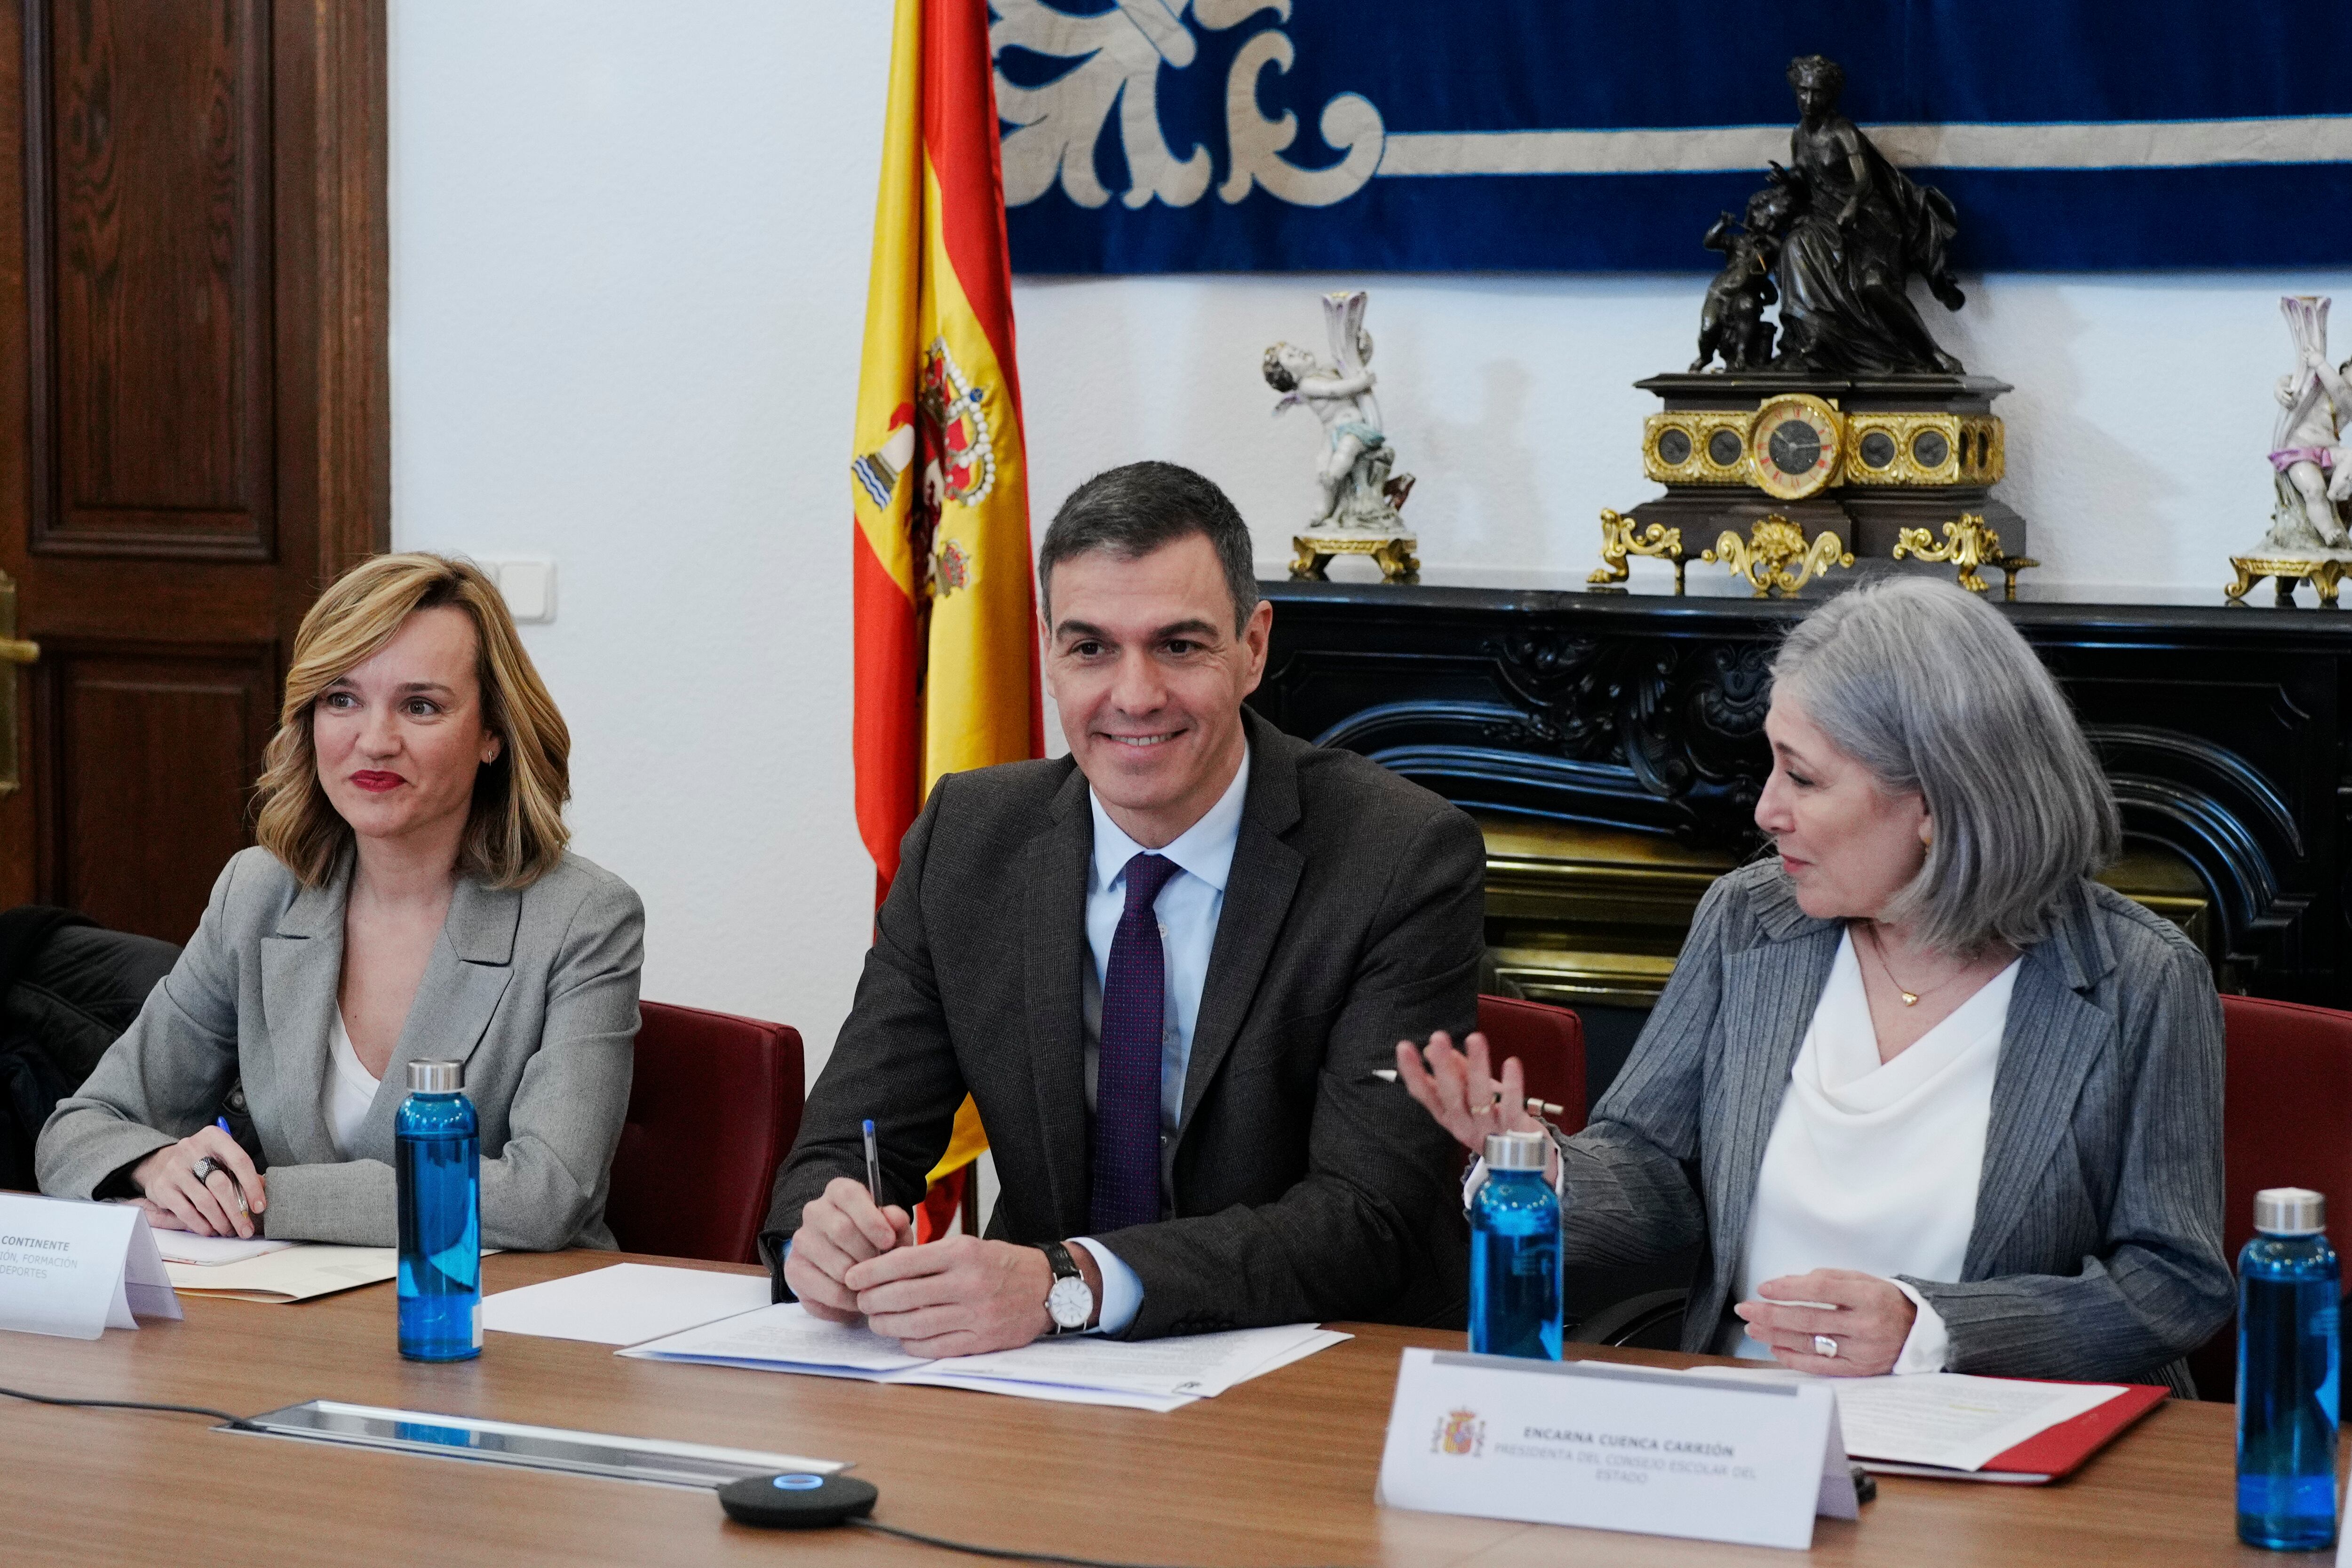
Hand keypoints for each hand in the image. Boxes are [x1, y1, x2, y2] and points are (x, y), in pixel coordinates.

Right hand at [130, 1127, 265, 1238]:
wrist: (160, 1162)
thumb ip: (240, 1172)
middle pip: (221, 1185)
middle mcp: (191, 1149)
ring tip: (230, 1231)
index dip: (252, 1187)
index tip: (259, 1207)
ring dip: (220, 1221)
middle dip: (236, 1211)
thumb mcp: (221, 1157)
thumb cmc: (201, 1161)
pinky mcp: (162, 1187)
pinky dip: (201, 1225)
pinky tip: (210, 1230)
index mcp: (213, 1137)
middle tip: (246, 1229)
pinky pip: (186, 1212)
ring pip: (204, 1201)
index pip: (240, 1161)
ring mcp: (174, 1168)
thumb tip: (261, 1193)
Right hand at [783, 1177, 912, 1323]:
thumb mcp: (893, 1231)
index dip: (871, 1219)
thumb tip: (893, 1220)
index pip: (849, 1195)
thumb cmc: (874, 1243)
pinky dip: (849, 1300)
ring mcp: (801, 1240)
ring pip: (837, 1264)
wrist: (849, 1272)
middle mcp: (815, 1211)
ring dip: (861, 1280)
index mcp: (839, 1192)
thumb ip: (896, 1223)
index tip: (888, 1241)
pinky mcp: (794, 1269)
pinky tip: (858, 1298)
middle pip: (841, 1230)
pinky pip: (828, 1290)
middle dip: (868, 1254)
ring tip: (873, 1284)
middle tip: (881, 1269)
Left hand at [846, 1236, 1075, 1356]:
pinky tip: (903, 1336)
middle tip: (861, 1301)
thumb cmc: (1002, 1264)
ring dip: (887, 1324)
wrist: (1048, 1287)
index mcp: (962, 1253)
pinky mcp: (981, 1340)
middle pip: (903, 1296)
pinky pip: (934, 1346)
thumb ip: (930, 1257)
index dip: (871, 1272)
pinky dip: (911, 1343)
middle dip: (873, 1300)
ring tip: (876, 1320)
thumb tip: (883, 1269)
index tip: (853, 1277)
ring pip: (914, 1325)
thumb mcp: (969, 1245)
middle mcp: (967, 1283)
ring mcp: (975, 1314)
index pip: (903, 1262)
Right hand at [1393, 1030, 1542, 1155]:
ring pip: (1479, 1097)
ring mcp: (1487, 1130)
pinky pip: (1511, 1106)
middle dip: (1443, 1066)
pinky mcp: (1513, 1131)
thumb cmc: (1493, 1118)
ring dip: (1477, 1066)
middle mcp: (1463, 1125)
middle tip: (1438, 1038)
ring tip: (1474, 1038)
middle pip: (1450, 1095)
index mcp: (1448, 1116)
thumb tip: (1430, 1049)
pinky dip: (1512, 1085)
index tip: (1404, 1046)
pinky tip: (1511, 1062)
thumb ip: (1455, 1072)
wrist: (1522, 1156)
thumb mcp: (1470, 1095)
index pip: (1424, 1094)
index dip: (1413, 1072)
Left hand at [1733, 1269, 1916, 1376]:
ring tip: (1752, 1327)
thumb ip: (1826, 1279)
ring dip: (1775, 1334)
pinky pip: (1820, 1366)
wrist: (1918, 1332)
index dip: (1789, 1288)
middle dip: (1771, 1313)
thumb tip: (1785, 1283)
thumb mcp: (1861, 1280)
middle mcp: (1866, 1325)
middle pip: (1809, 1319)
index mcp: (1868, 1296)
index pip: (1821, 1289)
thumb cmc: (1883, 1301)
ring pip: (1810, 1343)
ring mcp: (1862, 1351)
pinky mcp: (1859, 1370)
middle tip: (1745, 1309)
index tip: (1764, 1288)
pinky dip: (1793, 1357)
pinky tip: (1774, 1347)